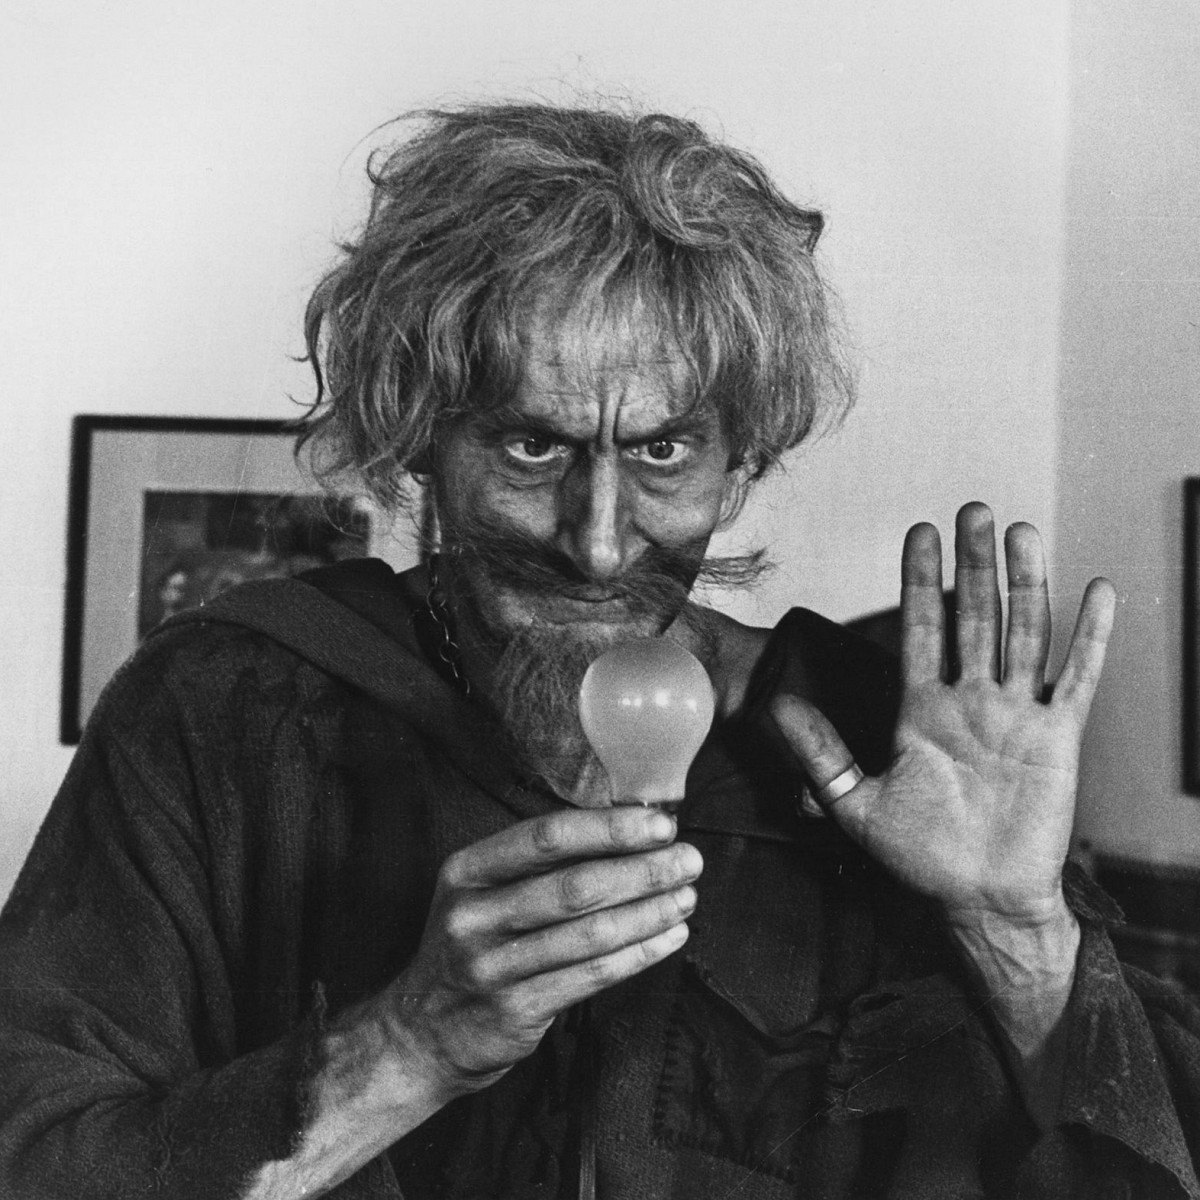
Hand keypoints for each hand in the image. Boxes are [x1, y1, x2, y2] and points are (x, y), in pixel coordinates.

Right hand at [377, 806, 700, 1095]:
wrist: (423, 1032)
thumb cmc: (475, 946)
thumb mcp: (484, 893)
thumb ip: (542, 864)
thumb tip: (631, 830)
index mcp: (467, 870)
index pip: (547, 836)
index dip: (610, 829)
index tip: (659, 826)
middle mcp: (473, 915)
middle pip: (576, 885)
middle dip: (644, 870)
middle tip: (690, 861)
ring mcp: (491, 966)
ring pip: (590, 933)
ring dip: (650, 912)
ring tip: (687, 897)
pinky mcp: (514, 1009)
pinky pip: (592, 975)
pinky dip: (640, 954)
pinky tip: (670, 937)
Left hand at [770, 502, 1115, 927]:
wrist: (978, 900)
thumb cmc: (918, 857)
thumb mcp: (855, 803)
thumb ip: (821, 753)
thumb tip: (774, 706)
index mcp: (921, 709)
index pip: (920, 629)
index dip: (920, 581)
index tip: (921, 532)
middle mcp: (970, 701)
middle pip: (974, 617)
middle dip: (973, 564)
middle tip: (973, 509)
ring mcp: (1016, 715)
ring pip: (1024, 633)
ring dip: (1026, 583)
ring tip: (1022, 531)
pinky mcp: (1057, 737)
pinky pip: (1076, 677)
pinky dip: (1089, 636)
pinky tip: (1097, 590)